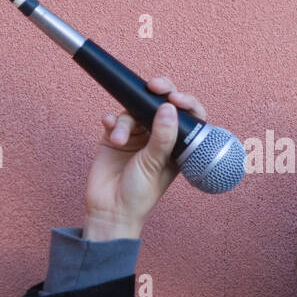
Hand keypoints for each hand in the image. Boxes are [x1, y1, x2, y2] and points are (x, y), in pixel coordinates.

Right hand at [82, 76, 207, 238]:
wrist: (109, 210)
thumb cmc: (139, 194)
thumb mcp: (155, 164)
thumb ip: (162, 135)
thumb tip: (169, 107)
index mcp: (176, 145)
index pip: (187, 116)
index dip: (185, 101)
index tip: (175, 98)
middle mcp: (158, 137)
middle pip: (161, 104)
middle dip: (158, 92)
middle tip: (154, 87)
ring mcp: (136, 135)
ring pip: (134, 111)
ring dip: (126, 121)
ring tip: (120, 139)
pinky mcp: (115, 136)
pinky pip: (115, 118)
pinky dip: (112, 121)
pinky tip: (109, 129)